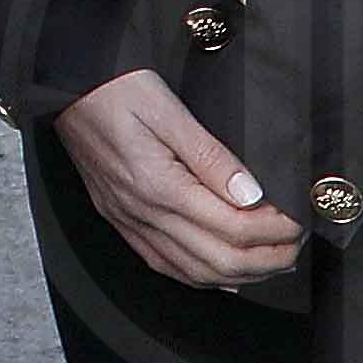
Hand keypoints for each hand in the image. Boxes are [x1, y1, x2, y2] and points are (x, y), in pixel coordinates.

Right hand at [57, 66, 303, 286]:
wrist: (64, 85)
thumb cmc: (114, 87)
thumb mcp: (169, 108)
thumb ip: (211, 155)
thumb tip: (252, 194)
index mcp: (157, 185)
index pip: (231, 227)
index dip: (273, 230)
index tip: (298, 219)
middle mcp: (142, 212)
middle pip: (218, 260)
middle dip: (266, 260)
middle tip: (296, 245)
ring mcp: (128, 222)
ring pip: (194, 272)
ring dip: (240, 274)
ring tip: (273, 261)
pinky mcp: (121, 221)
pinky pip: (165, 265)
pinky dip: (202, 277)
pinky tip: (224, 275)